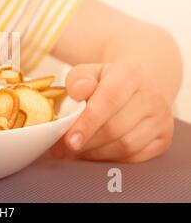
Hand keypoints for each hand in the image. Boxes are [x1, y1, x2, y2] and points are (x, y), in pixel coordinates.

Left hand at [50, 62, 173, 162]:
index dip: (88, 122)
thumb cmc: (108, 79)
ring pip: (126, 146)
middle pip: (116, 127)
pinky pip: (134, 157)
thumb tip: (77, 92)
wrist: (141, 83)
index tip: (69, 139)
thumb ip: (78, 78)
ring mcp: (162, 119)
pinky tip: (94, 152)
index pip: (109, 99)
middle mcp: (152, 96)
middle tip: (65, 146)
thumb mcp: (89, 71)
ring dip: (96, 152)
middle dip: (87, 141)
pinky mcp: (164, 138)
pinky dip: (110, 158)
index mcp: (131, 74)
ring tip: (77, 149)